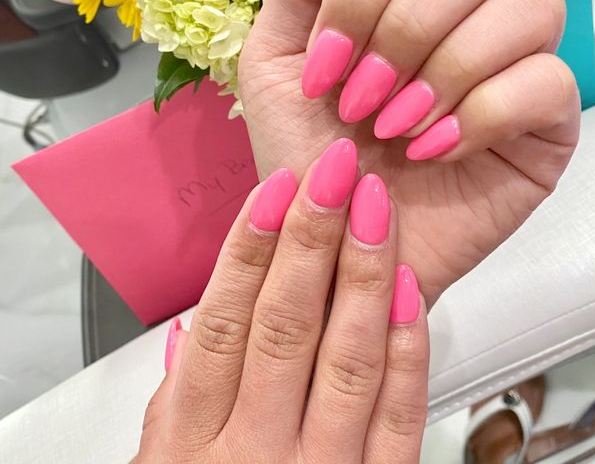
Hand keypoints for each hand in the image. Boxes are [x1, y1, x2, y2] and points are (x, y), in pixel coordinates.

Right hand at [136, 142, 428, 463]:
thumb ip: (172, 403)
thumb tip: (190, 330)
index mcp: (191, 444)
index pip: (222, 320)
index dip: (250, 247)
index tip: (275, 190)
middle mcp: (254, 454)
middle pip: (285, 325)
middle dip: (312, 238)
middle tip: (334, 173)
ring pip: (346, 357)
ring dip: (363, 273)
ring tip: (376, 207)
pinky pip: (397, 418)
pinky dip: (406, 350)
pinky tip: (408, 291)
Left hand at [239, 0, 580, 305]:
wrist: (332, 243)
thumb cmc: (305, 150)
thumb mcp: (278, 52)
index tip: (325, 68)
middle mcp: (466, 9)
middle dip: (405, 27)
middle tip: (361, 99)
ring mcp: (516, 59)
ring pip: (528, 2)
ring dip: (446, 68)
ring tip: (396, 127)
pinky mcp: (549, 119)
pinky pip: (550, 79)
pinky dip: (482, 115)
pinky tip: (436, 150)